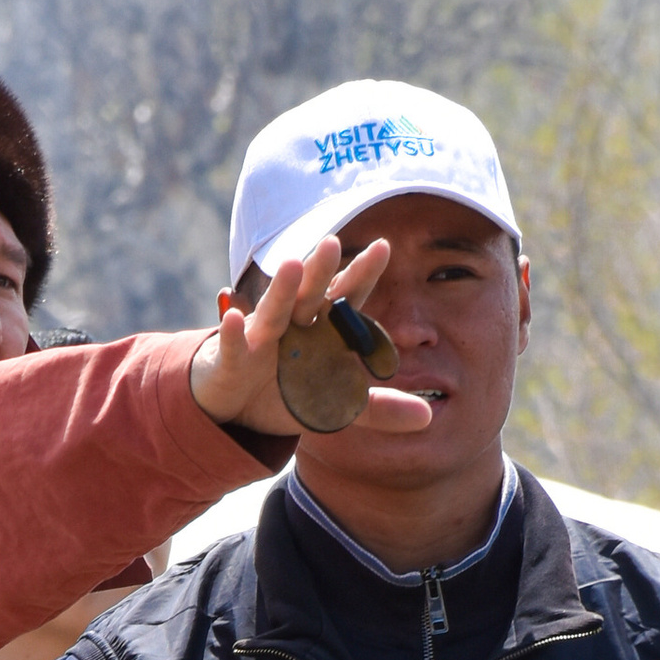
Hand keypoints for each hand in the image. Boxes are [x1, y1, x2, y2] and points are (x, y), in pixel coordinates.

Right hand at [189, 238, 432, 443]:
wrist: (237, 409)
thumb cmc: (288, 393)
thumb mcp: (338, 407)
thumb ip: (379, 408)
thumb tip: (428, 417)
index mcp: (321, 329)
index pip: (345, 297)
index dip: (362, 274)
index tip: (383, 246)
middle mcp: (292, 325)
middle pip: (310, 294)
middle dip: (321, 270)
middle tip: (334, 241)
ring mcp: (260, 339)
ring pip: (274, 311)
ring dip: (282, 290)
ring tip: (293, 265)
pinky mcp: (232, 360)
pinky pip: (232, 346)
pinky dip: (231, 334)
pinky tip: (232, 319)